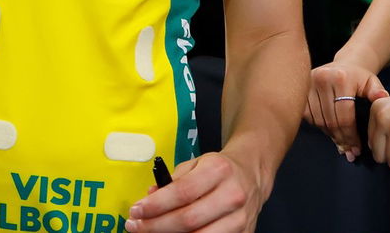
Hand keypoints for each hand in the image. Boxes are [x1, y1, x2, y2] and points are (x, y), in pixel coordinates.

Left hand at [127, 151, 263, 232]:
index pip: (181, 192)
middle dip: (156, 226)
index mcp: (218, 170)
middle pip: (187, 219)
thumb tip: (149, 197)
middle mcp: (232, 194)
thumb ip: (172, 181)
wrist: (252, 174)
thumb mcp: (196, 164)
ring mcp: (239, 218)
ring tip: (151, 232)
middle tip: (136, 226)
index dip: (155, 205)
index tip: (136, 210)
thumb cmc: (220, 170)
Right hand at [306, 61, 387, 160]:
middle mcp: (322, 79)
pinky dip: (319, 126)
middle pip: (331, 120)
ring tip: (341, 144)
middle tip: (350, 151)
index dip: (351, 135)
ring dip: (330, 135)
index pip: (344, 115)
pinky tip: (330, 132)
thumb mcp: (371, 81)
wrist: (343, 64)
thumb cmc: (358, 77)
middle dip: (342, 139)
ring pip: (319, 121)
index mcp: (341, 78)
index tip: (357, 148)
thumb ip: (378, 91)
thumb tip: (383, 97)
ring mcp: (309, 84)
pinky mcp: (302, 89)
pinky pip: (308, 116)